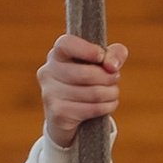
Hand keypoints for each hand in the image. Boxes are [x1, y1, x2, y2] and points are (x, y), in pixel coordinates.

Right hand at [39, 33, 124, 147]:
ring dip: (111, 93)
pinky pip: (92, 109)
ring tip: (112, 93)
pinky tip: (107, 106)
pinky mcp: (57, 114)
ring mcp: (50, 94)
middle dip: (109, 77)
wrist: (68, 118)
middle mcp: (48, 72)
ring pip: (93, 93)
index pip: (66, 44)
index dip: (87, 49)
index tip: (101, 56)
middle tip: (115, 79)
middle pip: (86, 73)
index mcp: (57, 54)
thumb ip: (114, 54)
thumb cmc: (86, 84)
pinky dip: (106, 107)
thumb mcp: (101, 64)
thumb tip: (112, 65)